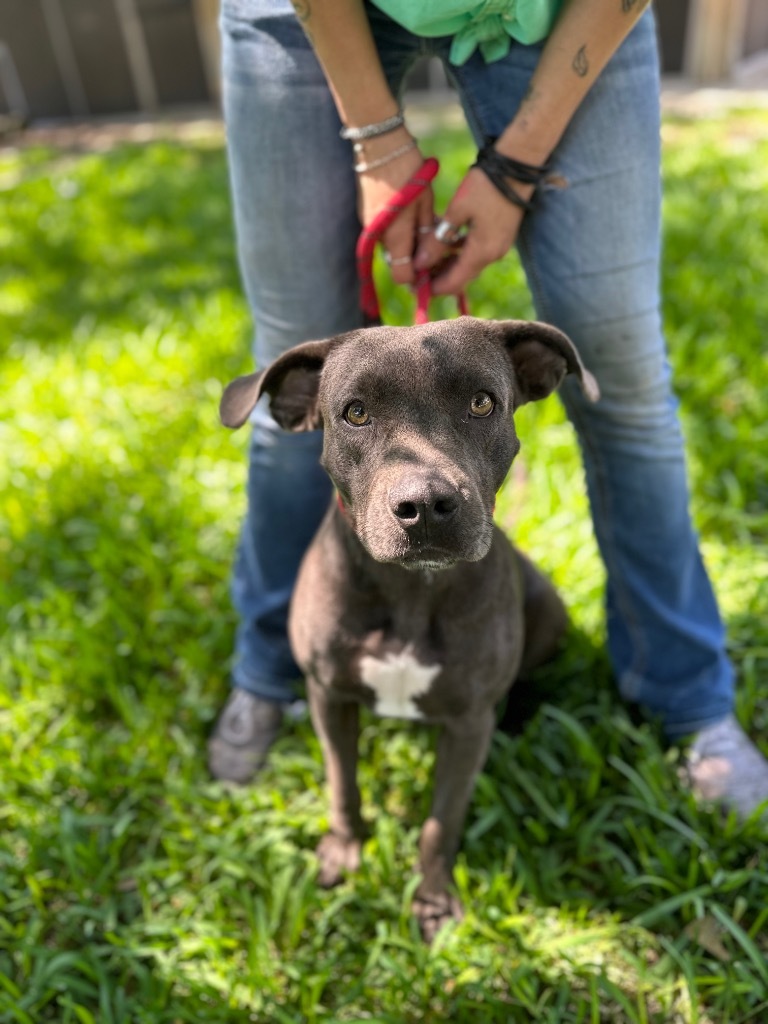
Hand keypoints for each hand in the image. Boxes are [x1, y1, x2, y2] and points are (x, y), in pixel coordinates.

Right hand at [356, 131, 433, 286]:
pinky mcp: (365, 213)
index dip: (417, 277)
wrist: (380, 144)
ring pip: (391, 245)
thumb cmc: (409, 171)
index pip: (401, 275)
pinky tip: (409, 213)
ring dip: (406, 242)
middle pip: (397, 260)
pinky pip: (384, 231)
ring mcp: (368, 225)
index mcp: (395, 236)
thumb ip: (426, 235)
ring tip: (424, 223)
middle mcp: (377, 236)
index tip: (431, 268)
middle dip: (415, 257)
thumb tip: (428, 260)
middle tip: (434, 243)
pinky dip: (397, 229)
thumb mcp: (425, 203)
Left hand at [414, 167, 533, 295]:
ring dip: (447, 263)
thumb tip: (420, 264)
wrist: (518, 165)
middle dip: (438, 276)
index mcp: (482, 252)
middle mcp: (493, 255)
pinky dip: (459, 251)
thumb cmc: (486, 185)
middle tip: (417, 269)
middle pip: (461, 276)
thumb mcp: (457, 211)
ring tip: (426, 253)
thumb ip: (438, 241)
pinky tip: (443, 240)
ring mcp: (498, 246)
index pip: (454, 283)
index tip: (415, 285)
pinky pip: (476, 252)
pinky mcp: (500, 236)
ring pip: (468, 264)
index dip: (433, 288)